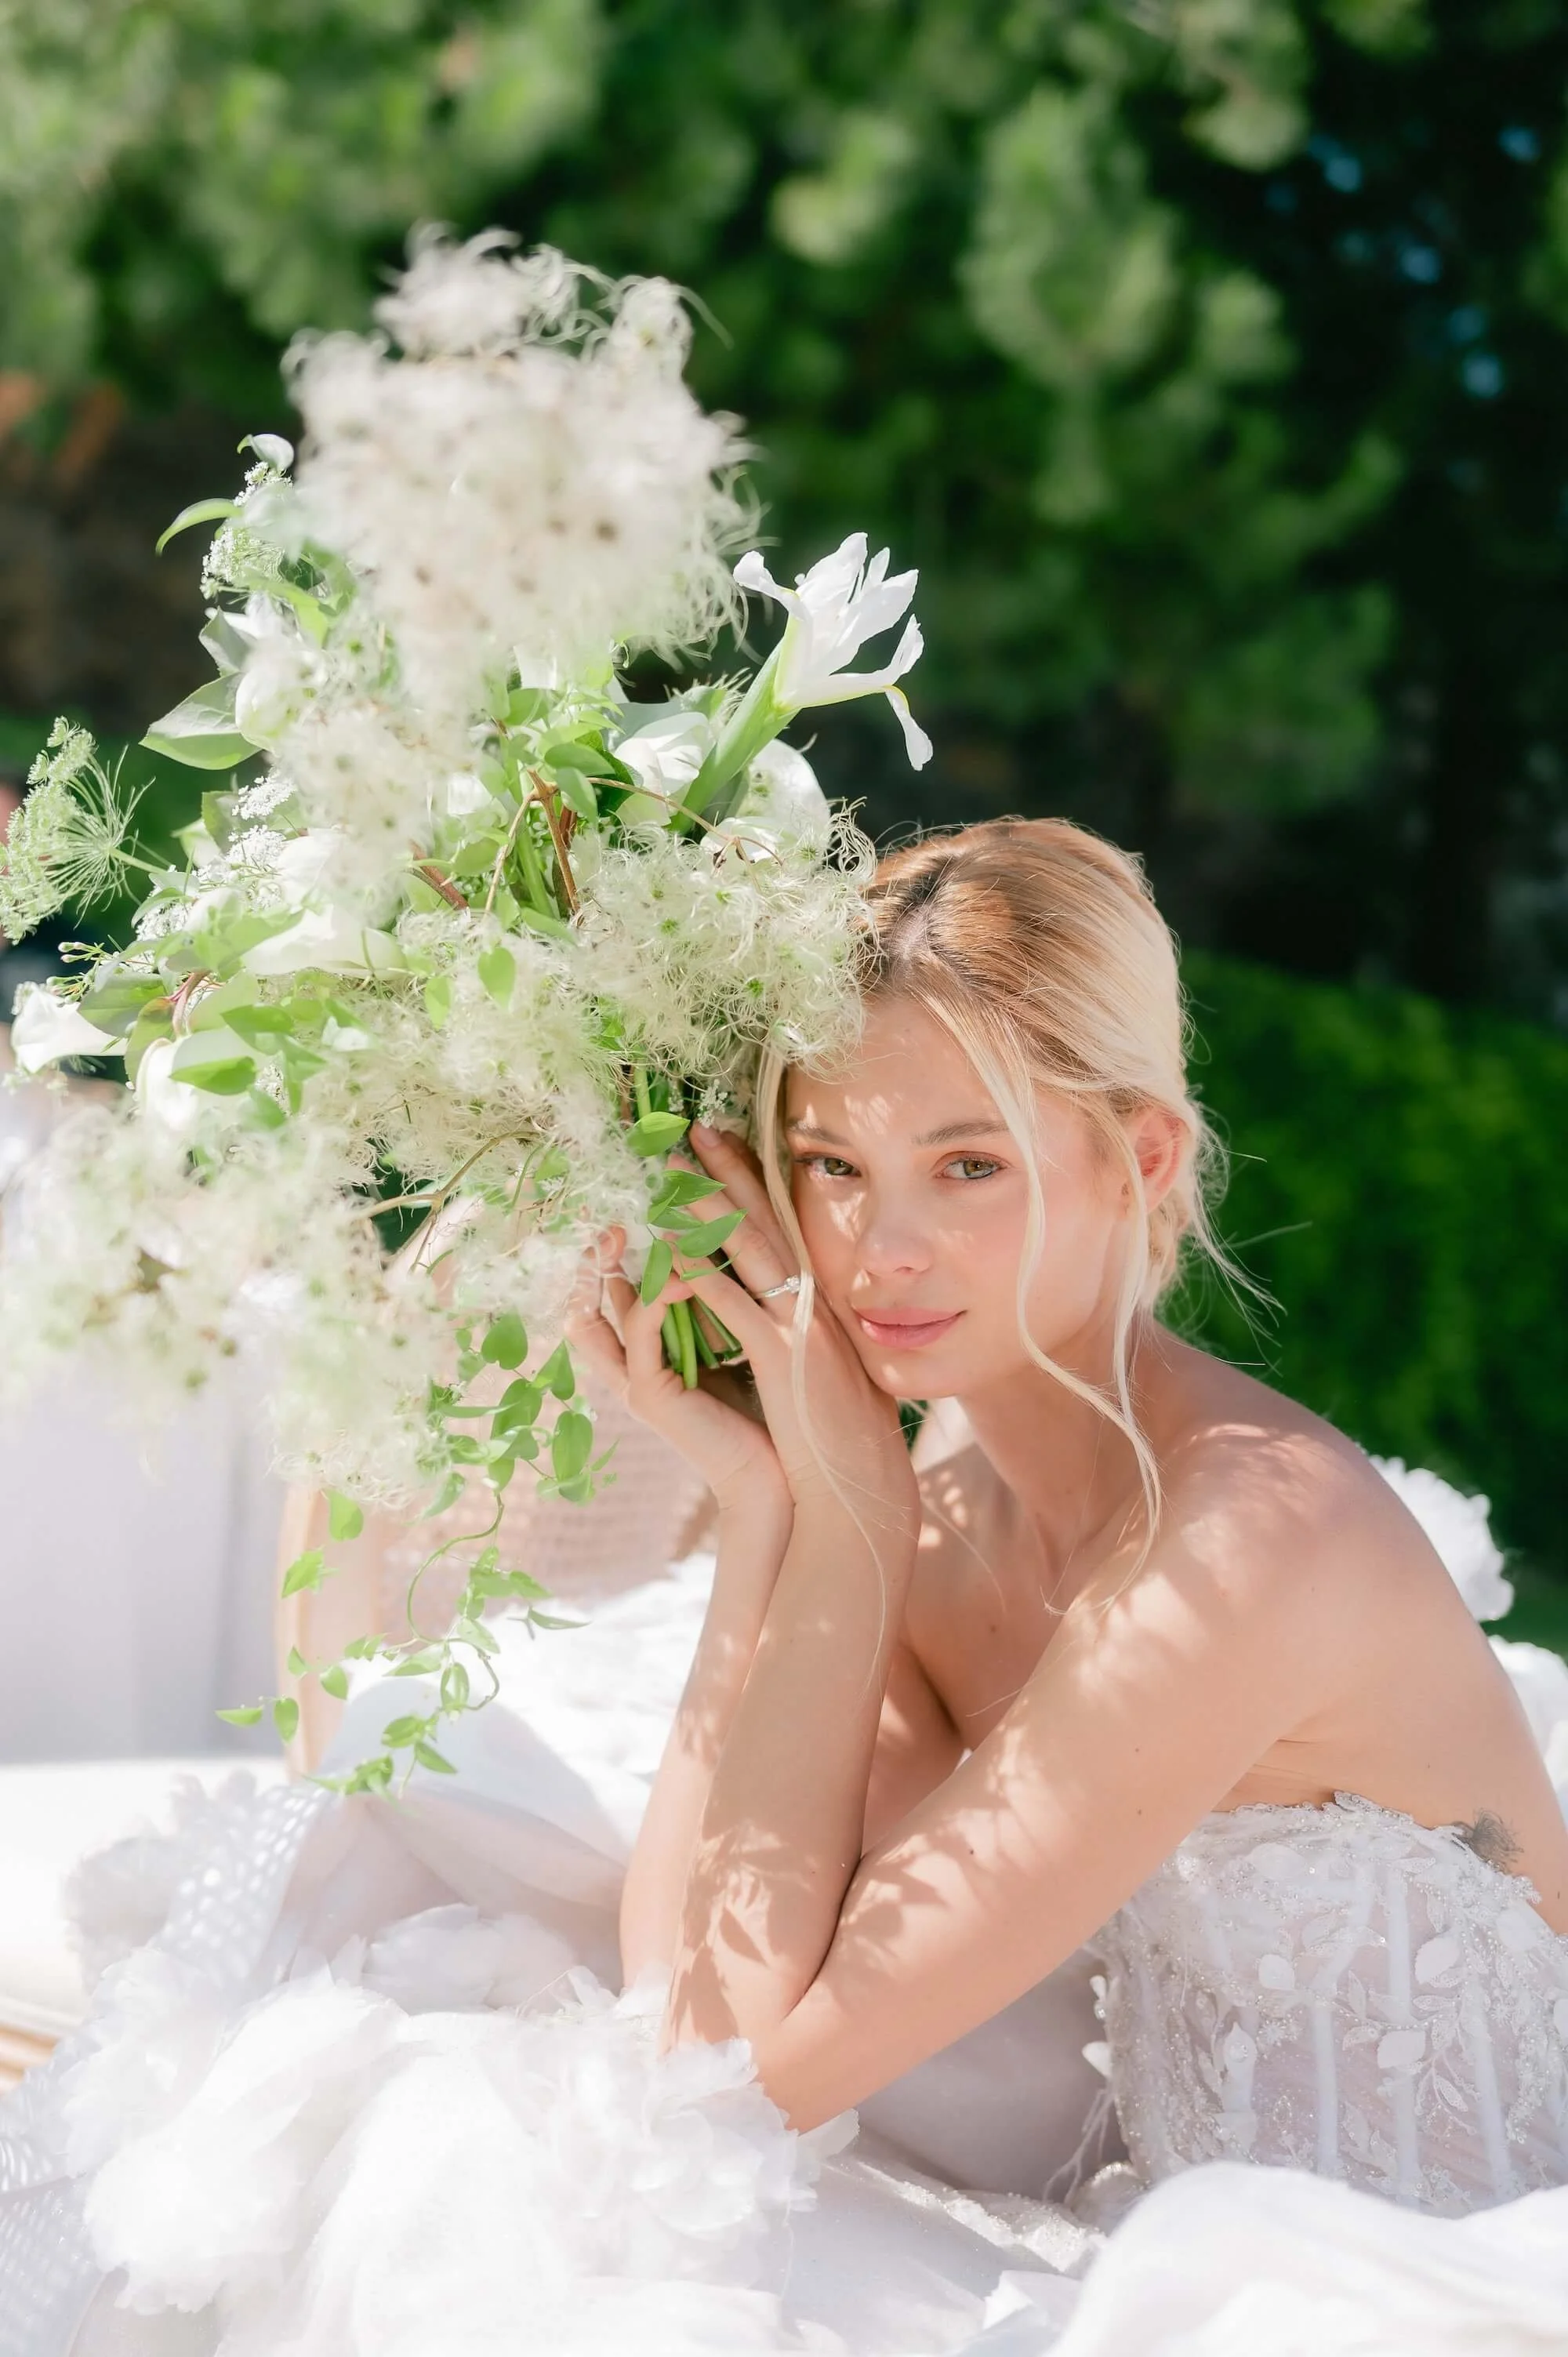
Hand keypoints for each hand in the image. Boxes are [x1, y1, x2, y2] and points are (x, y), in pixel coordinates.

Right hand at [566, 1223, 788, 1513]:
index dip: (613, 1248)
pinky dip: (653, 1299)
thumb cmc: (770, 1401)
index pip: (613, 1290)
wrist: (782, 1470)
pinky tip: (677, 1271)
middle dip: (592, 1255)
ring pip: (594, 1317)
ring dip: (610, 1268)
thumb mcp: (740, 1335)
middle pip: (585, 1302)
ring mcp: (636, 1381)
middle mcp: (633, 1363)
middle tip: (611, 1208)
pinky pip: (638, 1336)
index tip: (635, 1207)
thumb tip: (727, 1239)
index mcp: (653, 1348)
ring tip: (623, 1228)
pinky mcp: (651, 1396)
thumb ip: (721, 1297)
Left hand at [655, 1125, 919, 1546]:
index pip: (780, 1228)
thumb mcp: (832, 1370)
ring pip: (747, 1248)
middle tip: (693, 1131)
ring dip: (707, 1206)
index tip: (724, 1146)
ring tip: (671, 1173)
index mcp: (819, 1303)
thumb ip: (814, 1334)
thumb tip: (800, 1313)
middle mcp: (811, 1302)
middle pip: (764, 1221)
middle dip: (728, 1172)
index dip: (752, 1183)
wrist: (860, 1483)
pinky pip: (733, 1303)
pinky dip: (700, 1273)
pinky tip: (670, 1248)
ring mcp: (798, 1324)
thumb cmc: (842, 1439)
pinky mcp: (782, 1354)